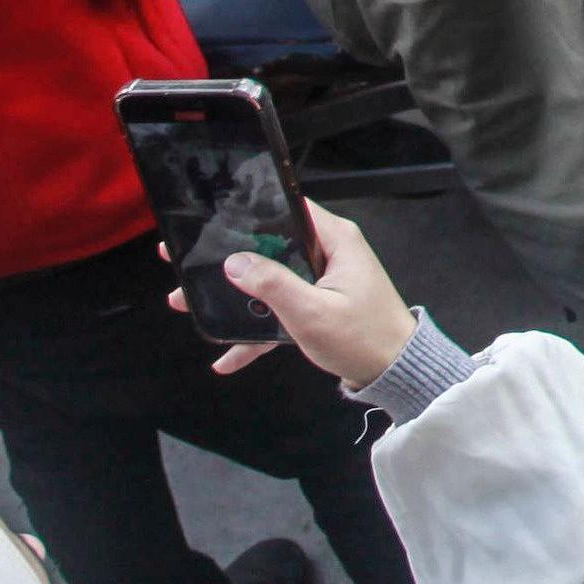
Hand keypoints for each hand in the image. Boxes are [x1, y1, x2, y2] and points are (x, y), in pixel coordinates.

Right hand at [200, 200, 418, 386]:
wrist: (397, 373)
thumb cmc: (365, 339)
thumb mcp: (311, 312)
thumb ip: (273, 284)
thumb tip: (236, 263)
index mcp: (334, 240)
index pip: (286, 210)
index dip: (247, 213)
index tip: (211, 223)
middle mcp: (329, 253)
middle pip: (270, 246)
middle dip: (228, 261)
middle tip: (186, 265)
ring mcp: (323, 280)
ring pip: (270, 280)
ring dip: (234, 298)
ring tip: (189, 305)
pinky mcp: (320, 304)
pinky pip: (281, 308)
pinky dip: (257, 329)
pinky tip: (228, 356)